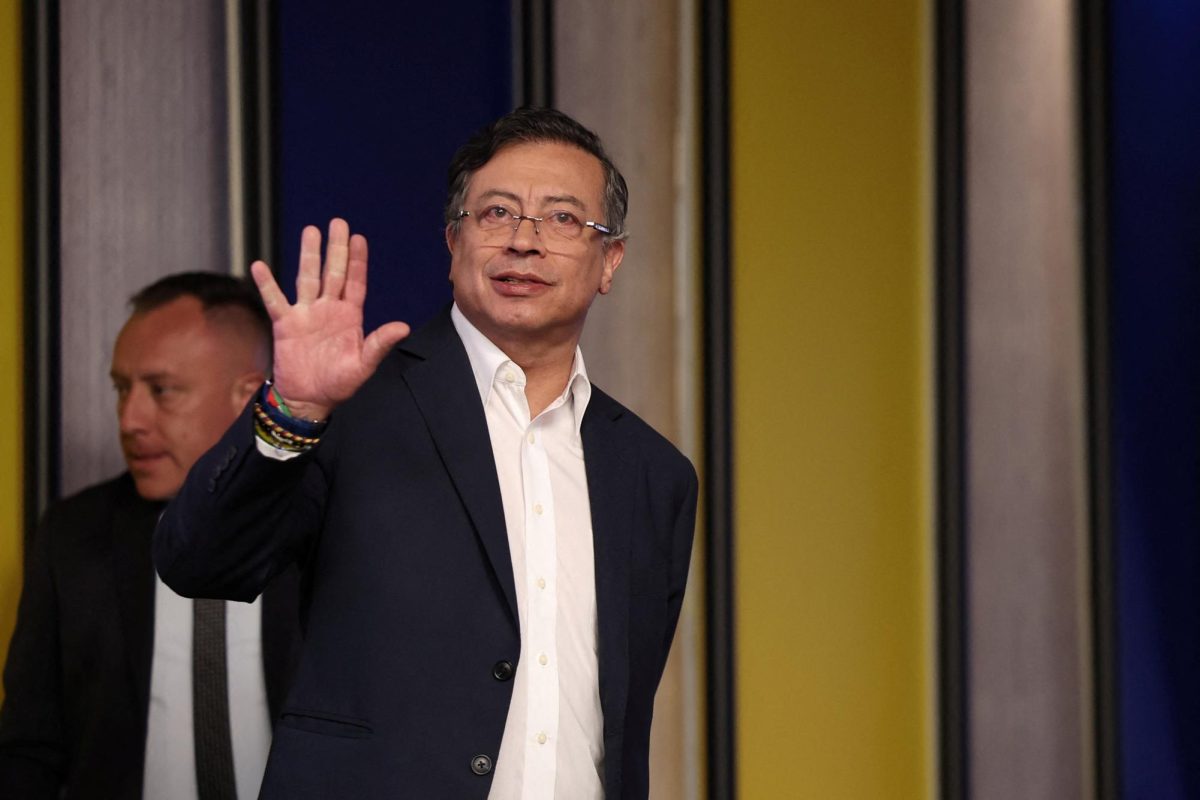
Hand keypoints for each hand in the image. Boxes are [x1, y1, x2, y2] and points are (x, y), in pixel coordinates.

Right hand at [250, 218, 409, 420]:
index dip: (357, 261)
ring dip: (309, 255)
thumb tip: (403, 326)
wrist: (309, 399)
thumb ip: (379, 344)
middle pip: (333, 272)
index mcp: (349, 316)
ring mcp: (306, 314)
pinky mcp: (286, 324)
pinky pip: (275, 300)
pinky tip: (259, 266)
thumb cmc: (338, 384)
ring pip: (307, 278)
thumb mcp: (363, 365)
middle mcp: (328, 309)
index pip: (355, 282)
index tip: (359, 238)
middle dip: (336, 248)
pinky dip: (267, 284)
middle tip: (337, 222)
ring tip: (310, 231)